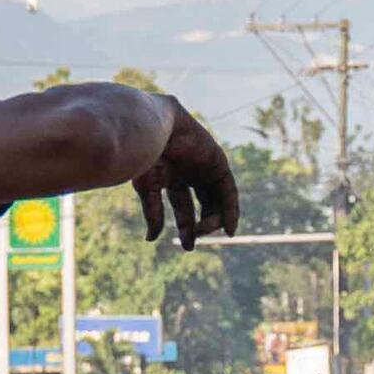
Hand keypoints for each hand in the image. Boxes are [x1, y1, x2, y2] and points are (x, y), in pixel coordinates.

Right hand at [130, 97, 240, 250]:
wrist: (151, 126)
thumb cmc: (142, 155)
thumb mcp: (147, 188)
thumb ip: (153, 213)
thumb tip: (151, 240)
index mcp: (170, 178)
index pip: (183, 208)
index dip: (186, 228)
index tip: (188, 247)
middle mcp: (189, 173)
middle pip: (202, 205)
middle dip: (201, 225)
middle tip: (195, 240)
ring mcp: (204, 166)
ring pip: (216, 198)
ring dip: (216, 219)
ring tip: (211, 232)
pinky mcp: (217, 160)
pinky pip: (228, 189)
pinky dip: (230, 208)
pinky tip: (229, 226)